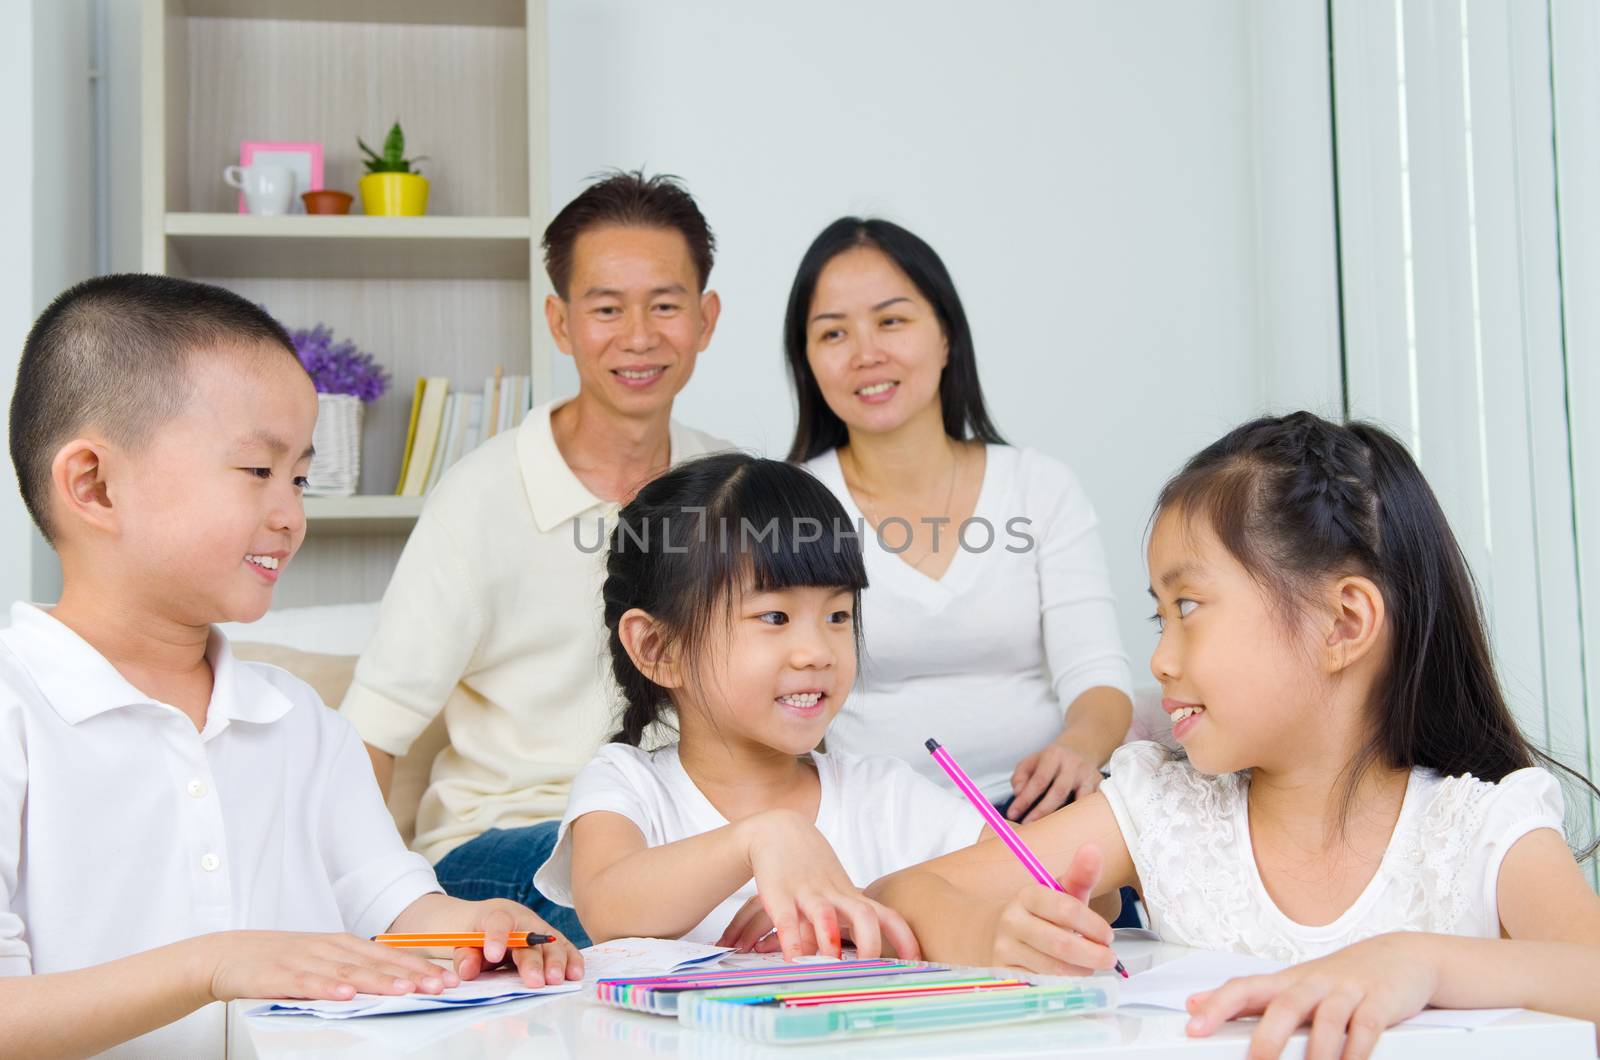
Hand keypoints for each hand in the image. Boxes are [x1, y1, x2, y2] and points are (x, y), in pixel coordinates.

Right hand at [199, 930, 457, 1002]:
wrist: (227, 955)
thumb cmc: (280, 960)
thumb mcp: (322, 959)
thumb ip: (353, 969)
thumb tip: (394, 982)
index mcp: (342, 944)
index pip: (388, 956)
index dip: (418, 967)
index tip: (446, 978)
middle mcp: (329, 949)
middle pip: (375, 963)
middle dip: (410, 975)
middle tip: (439, 986)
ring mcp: (305, 960)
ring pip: (348, 973)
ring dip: (378, 981)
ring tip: (405, 990)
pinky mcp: (280, 975)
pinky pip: (307, 983)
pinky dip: (328, 988)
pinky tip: (346, 995)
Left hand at [449, 898, 584, 987]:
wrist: (491, 921)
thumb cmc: (477, 934)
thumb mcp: (463, 943)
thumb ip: (465, 956)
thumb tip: (468, 970)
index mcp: (498, 916)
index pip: (498, 922)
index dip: (496, 937)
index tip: (493, 955)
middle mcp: (524, 921)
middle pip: (530, 938)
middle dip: (533, 961)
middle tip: (535, 981)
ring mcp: (540, 930)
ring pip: (551, 943)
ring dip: (556, 962)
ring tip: (556, 980)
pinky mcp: (552, 942)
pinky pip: (565, 949)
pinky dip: (571, 960)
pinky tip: (575, 973)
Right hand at [717, 809, 919, 961]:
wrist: (779, 829)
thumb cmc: (810, 870)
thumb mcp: (832, 894)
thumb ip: (840, 929)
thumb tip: (845, 967)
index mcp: (851, 897)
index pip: (888, 917)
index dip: (906, 940)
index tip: (917, 964)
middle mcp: (834, 895)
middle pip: (864, 915)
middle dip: (871, 944)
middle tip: (869, 972)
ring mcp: (807, 893)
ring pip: (825, 915)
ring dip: (831, 941)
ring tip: (832, 966)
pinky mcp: (779, 894)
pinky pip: (787, 920)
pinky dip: (792, 942)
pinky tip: (793, 961)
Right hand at [987, 844, 1116, 973]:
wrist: (999, 933)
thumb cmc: (1042, 915)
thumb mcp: (1061, 894)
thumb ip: (1081, 874)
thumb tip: (1093, 848)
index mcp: (1028, 895)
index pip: (1065, 909)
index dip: (1093, 925)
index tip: (1109, 936)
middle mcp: (1012, 921)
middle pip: (1060, 943)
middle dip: (1092, 954)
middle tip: (1109, 959)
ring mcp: (1005, 949)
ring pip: (1052, 969)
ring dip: (1080, 971)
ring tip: (1091, 967)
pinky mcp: (1004, 974)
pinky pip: (1041, 985)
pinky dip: (1063, 986)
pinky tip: (1072, 980)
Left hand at [1008, 739, 1102, 822]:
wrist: (1079, 751)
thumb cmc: (1049, 763)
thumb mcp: (1031, 762)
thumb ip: (1020, 777)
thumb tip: (1019, 793)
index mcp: (1054, 755)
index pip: (1039, 780)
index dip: (1025, 799)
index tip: (1013, 814)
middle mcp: (1074, 764)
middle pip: (1059, 791)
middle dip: (1042, 811)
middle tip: (1028, 826)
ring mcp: (1090, 775)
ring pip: (1079, 800)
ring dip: (1065, 817)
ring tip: (1052, 833)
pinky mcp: (1101, 786)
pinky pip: (1093, 805)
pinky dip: (1083, 818)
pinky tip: (1073, 831)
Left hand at [1185, 934, 1436, 1059]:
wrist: (1401, 956)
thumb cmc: (1337, 978)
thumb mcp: (1289, 983)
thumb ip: (1245, 997)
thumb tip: (1193, 1004)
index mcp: (1287, 981)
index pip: (1244, 988)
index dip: (1217, 1006)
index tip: (1193, 1028)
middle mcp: (1314, 983)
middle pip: (1285, 1007)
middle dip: (1268, 1039)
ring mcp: (1348, 991)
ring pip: (1328, 1021)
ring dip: (1316, 1053)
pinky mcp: (1380, 1002)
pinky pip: (1367, 1027)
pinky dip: (1357, 1051)